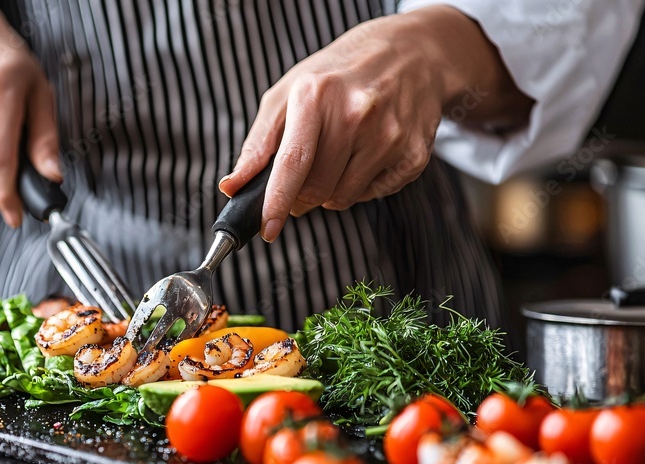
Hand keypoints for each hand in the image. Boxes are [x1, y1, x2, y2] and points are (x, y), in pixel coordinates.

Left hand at [219, 7, 531, 241]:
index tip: (267, 230)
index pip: (293, 163)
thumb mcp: (288, 93)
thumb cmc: (338, 75)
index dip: (276, 202)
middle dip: (300, 196)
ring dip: (328, 192)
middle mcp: (356, 113)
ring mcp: (390, 134)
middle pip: (315, 189)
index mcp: (317, 94)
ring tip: (336, 157)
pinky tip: (365, 155)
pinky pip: (372, 195)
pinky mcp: (413, 154)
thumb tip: (230, 187)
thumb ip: (257, 143)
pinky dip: (360, 186)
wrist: (411, 53)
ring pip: (342, 198)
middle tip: (301, 178)